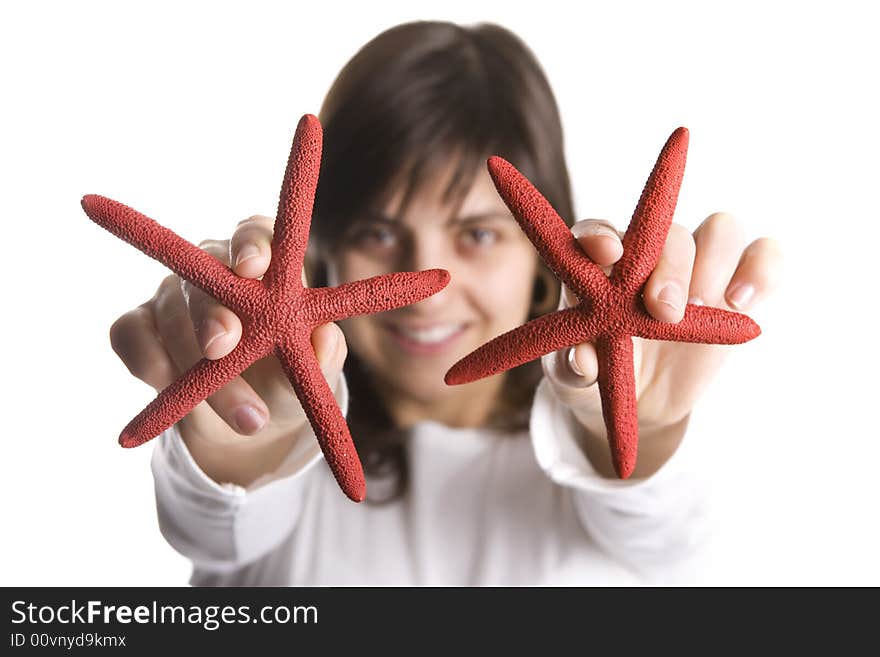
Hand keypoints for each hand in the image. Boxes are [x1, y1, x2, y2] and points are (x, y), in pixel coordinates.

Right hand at [108, 215, 347, 483]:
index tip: (253, 265)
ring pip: (171, 315)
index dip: (251, 242)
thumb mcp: (314, 374)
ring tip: (244, 415)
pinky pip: (130, 335)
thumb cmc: (288, 379)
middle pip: (204, 274)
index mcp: (264, 268)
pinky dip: (150, 362)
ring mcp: (171, 298)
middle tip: (223, 344)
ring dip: (196, 365)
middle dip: (211, 311)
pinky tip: (169, 387)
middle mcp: (213, 271)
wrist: (251, 423)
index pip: (255, 234)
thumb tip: (326, 337)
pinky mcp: (137, 327)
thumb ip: (324, 355)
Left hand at [542, 213, 782, 477]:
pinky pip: (765, 255)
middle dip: (669, 265)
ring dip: (715, 262)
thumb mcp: (573, 383)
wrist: (641, 402)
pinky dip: (763, 269)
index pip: (599, 232)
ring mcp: (697, 266)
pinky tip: (742, 301)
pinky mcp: (736, 286)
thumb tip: (582, 360)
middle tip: (664, 310)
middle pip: (667, 232)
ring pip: (720, 229)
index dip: (602, 235)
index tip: (608, 255)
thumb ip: (570, 370)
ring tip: (706, 305)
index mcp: (600, 268)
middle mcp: (650, 255)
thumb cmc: (599, 376)